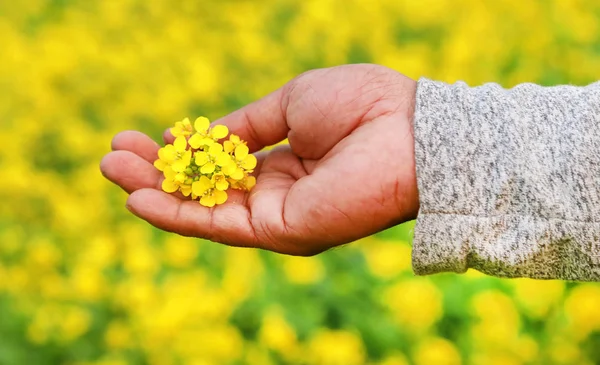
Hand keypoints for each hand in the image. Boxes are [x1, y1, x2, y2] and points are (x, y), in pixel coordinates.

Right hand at [100, 64, 418, 254]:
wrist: (408, 131)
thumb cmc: (360, 106)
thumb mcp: (290, 104)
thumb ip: (245, 126)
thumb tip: (202, 135)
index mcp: (284, 162)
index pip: (220, 165)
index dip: (183, 153)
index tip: (149, 137)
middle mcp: (278, 194)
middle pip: (205, 191)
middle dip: (158, 174)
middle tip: (112, 156)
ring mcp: (278, 217)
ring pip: (204, 210)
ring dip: (155, 193)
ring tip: (110, 170)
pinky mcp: (281, 231)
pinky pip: (220, 225)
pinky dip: (178, 214)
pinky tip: (140, 199)